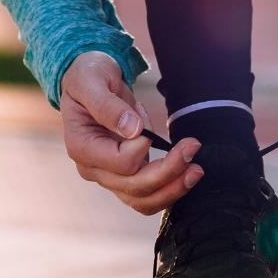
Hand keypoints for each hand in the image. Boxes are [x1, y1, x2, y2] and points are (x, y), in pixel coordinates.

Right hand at [59, 51, 201, 214]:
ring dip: (173, 189)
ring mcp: (109, 176)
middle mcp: (93, 169)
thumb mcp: (91, 80)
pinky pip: (148, 196)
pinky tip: (187, 175)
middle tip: (193, 146)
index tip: (150, 127)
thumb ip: (108, 105)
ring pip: (143, 200)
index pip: (120, 162)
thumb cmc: (88, 77)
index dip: (142, 147)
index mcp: (81, 147)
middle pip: (135, 186)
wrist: (89, 82)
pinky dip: (169, 190)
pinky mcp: (125, 176)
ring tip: (196, 170)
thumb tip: (134, 130)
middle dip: (168, 170)